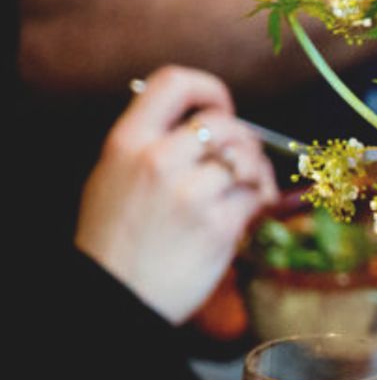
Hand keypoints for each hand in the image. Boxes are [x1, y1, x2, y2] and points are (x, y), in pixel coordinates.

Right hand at [73, 65, 275, 322]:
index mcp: (128, 141)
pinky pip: (255, 198)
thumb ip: (150, 145)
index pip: (173, 83)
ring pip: (246, 160)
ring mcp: (190, 193)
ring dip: (258, 171)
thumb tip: (197, 128)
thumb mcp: (112, 176)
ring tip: (252, 185)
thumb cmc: (114, 239)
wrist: (116, 295)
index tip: (222, 106)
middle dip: (245, 139)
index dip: (209, 89)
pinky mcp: (218, 226)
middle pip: (224, 124)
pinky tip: (255, 208)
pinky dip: (261, 200)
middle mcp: (159, 160)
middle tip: (245, 159)